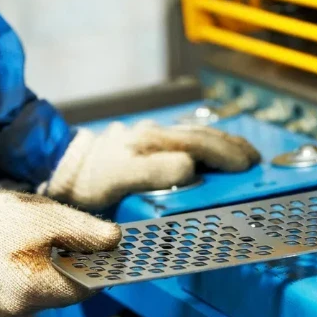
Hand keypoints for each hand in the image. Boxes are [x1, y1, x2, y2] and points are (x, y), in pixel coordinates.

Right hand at [0, 190, 120, 316]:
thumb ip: (89, 233)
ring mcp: (8, 308)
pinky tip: (36, 250)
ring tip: (55, 241)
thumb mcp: (53, 219)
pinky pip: (33, 290)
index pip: (86, 288)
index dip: (101, 268)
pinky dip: (41, 272)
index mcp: (35, 291)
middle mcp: (21, 308)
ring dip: (60, 269)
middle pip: (69, 292)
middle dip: (80, 266)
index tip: (112, 251)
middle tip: (85, 239)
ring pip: (52, 291)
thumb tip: (117, 241)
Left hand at [42, 121, 260, 209]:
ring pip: (197, 134)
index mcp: (153, 143)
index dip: (226, 157)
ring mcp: (152, 136)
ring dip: (224, 143)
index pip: (200, 147)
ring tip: (245, 155)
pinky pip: (187, 137)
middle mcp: (155, 135)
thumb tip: (191, 169)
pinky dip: (209, 142)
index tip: (247, 168)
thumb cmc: (88, 182)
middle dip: (233, 148)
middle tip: (256, 162)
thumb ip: (154, 171)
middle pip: (203, 137)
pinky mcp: (149, 140)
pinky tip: (216, 151)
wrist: (60, 170)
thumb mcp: (118, 180)